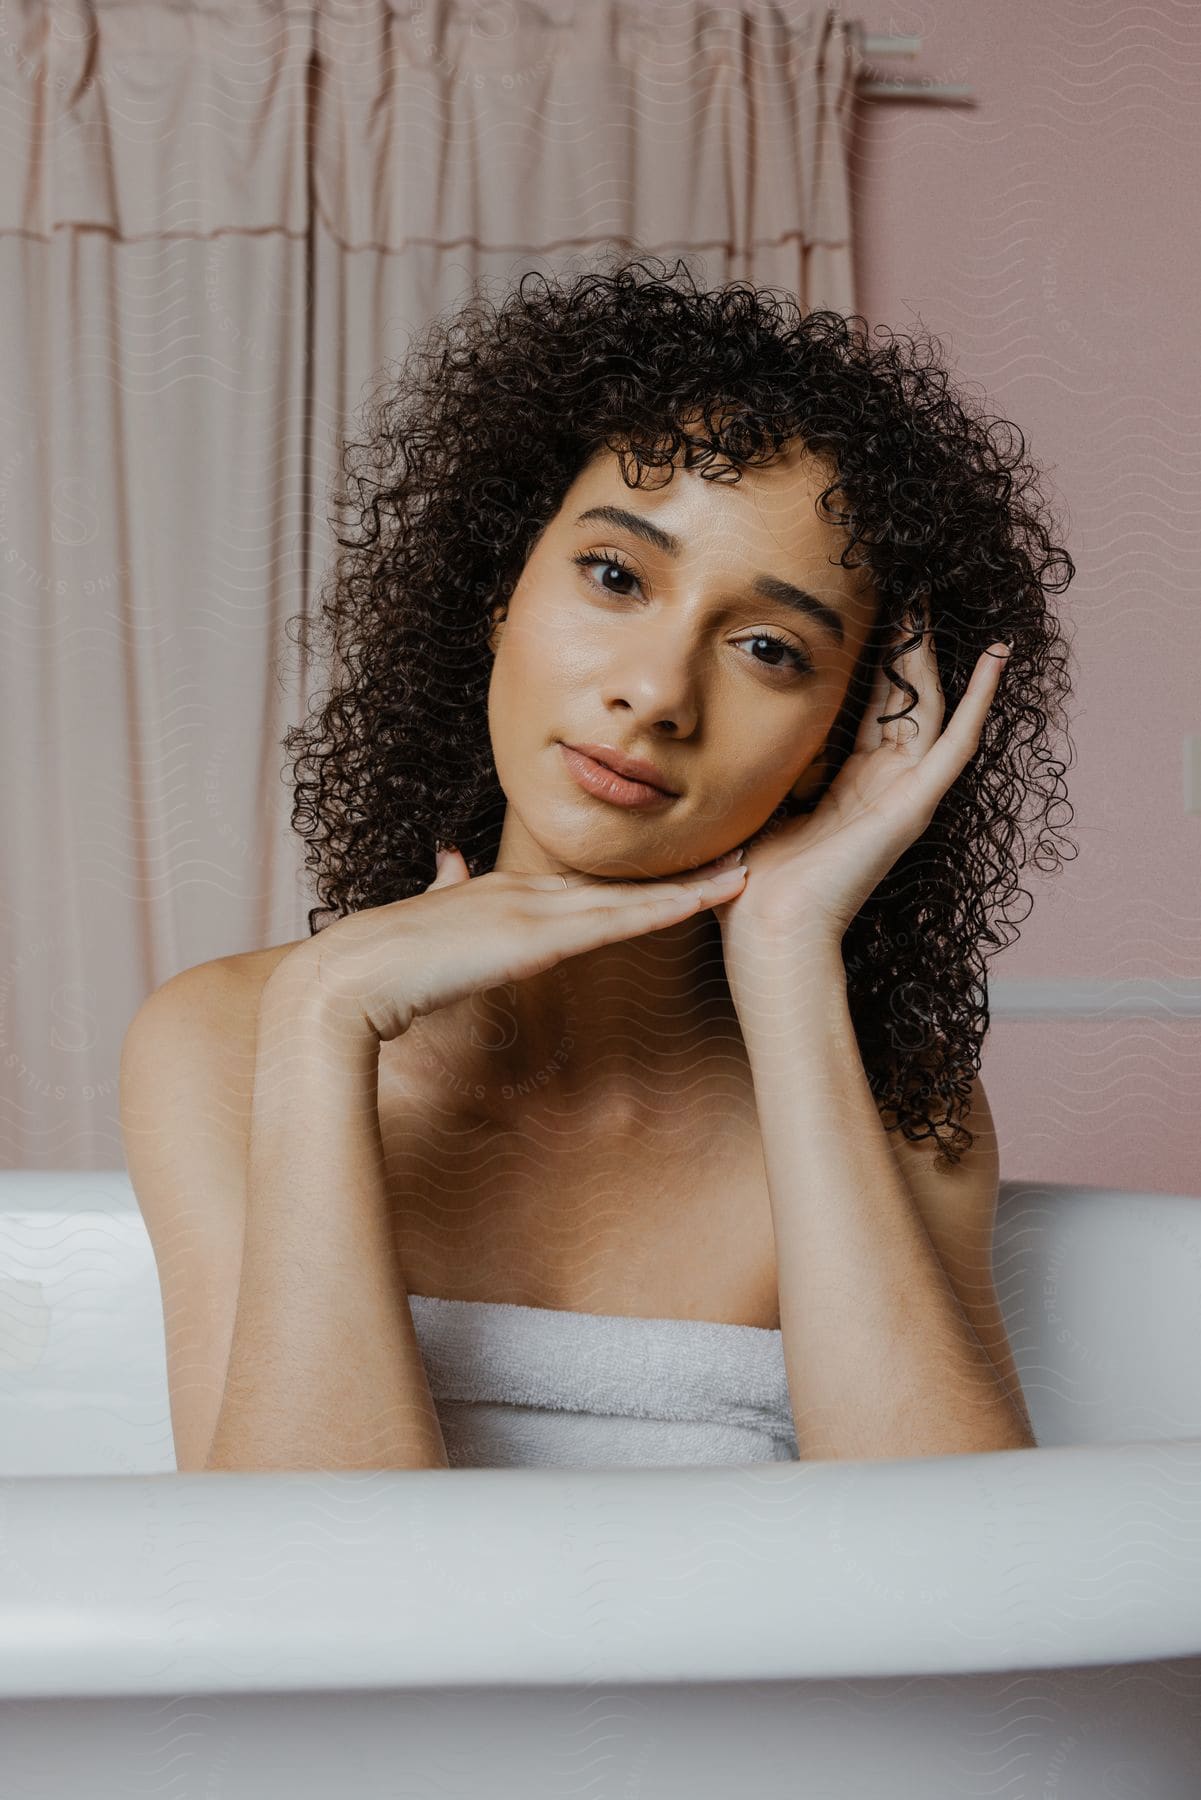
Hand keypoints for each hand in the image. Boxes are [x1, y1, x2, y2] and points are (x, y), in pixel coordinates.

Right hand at [290, 844, 749, 1043]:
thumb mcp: (418, 922)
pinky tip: (702, 900)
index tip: (675, 872)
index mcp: (496, 894)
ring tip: (743, 872)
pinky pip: (615, 922)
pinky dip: (663, 908)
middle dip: (678, 873)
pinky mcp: (534, 938)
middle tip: (739, 853)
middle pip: (617, 883)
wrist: (347, 979)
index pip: (582, 886)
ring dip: (689, 886)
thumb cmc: (373, 967)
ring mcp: (529, 911)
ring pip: (628, 898)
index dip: (632, 879)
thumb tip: (446, 855)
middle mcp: (521, 893)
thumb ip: (441, 889)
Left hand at [716, 612, 1012, 984]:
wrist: (769, 931)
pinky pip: (957, 744)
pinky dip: (981, 700)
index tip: (871, 613)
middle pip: (905, 700)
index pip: (870, 710)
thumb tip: (718, 740)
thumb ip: (757, 773)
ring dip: (934, 655)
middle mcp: (883, 787)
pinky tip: (997, 656)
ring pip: (930, 708)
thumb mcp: (754, 809)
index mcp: (848, 788)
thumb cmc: (753, 887)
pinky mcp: (915, 806)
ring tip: (935, 602)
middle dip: (906, 645)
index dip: (874, 663)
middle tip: (910, 590)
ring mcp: (904, 795)